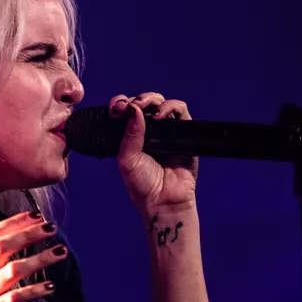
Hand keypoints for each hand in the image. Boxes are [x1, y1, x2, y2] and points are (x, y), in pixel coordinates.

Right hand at [0, 212, 63, 301]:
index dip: (15, 221)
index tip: (37, 214)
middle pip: (3, 246)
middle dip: (28, 234)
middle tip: (51, 227)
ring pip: (12, 270)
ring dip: (38, 259)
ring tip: (60, 252)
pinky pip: (14, 299)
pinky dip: (33, 290)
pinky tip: (50, 286)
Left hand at [110, 91, 197, 214]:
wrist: (163, 202)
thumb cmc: (143, 185)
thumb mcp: (127, 159)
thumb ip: (129, 135)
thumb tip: (133, 109)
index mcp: (133, 134)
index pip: (128, 110)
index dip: (121, 103)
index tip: (116, 107)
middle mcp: (150, 130)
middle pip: (145, 103)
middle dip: (137, 99)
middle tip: (130, 105)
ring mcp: (168, 131)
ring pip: (163, 103)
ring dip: (152, 99)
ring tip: (144, 106)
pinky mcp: (185, 134)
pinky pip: (182, 113)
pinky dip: (171, 107)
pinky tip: (159, 115)